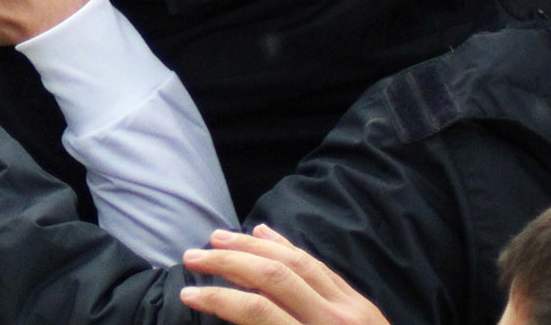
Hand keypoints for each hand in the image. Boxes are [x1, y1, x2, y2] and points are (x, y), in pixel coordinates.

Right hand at [181, 225, 391, 324]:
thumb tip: (235, 318)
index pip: (258, 311)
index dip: (219, 298)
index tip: (188, 294)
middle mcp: (334, 323)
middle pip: (275, 277)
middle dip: (229, 262)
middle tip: (192, 257)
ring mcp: (352, 310)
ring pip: (298, 263)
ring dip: (253, 245)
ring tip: (218, 237)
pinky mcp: (362, 304)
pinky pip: (320, 266)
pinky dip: (289, 248)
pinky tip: (266, 234)